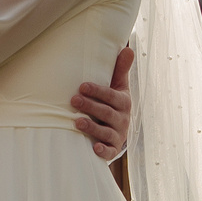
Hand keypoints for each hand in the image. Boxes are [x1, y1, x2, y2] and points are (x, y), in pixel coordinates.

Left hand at [73, 46, 135, 160]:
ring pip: (106, 132)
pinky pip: (109, 151)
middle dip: (91, 107)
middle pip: (107, 113)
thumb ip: (120, 69)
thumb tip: (128, 48)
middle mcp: (122, 119)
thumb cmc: (112, 103)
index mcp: (123, 102)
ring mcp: (117, 135)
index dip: (98, 91)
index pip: (112, 96)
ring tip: (77, 122)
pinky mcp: (113, 149)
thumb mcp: (117, 87)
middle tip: (74, 100)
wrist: (116, 129)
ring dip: (92, 127)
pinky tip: (94, 148)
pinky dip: (103, 150)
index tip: (82, 86)